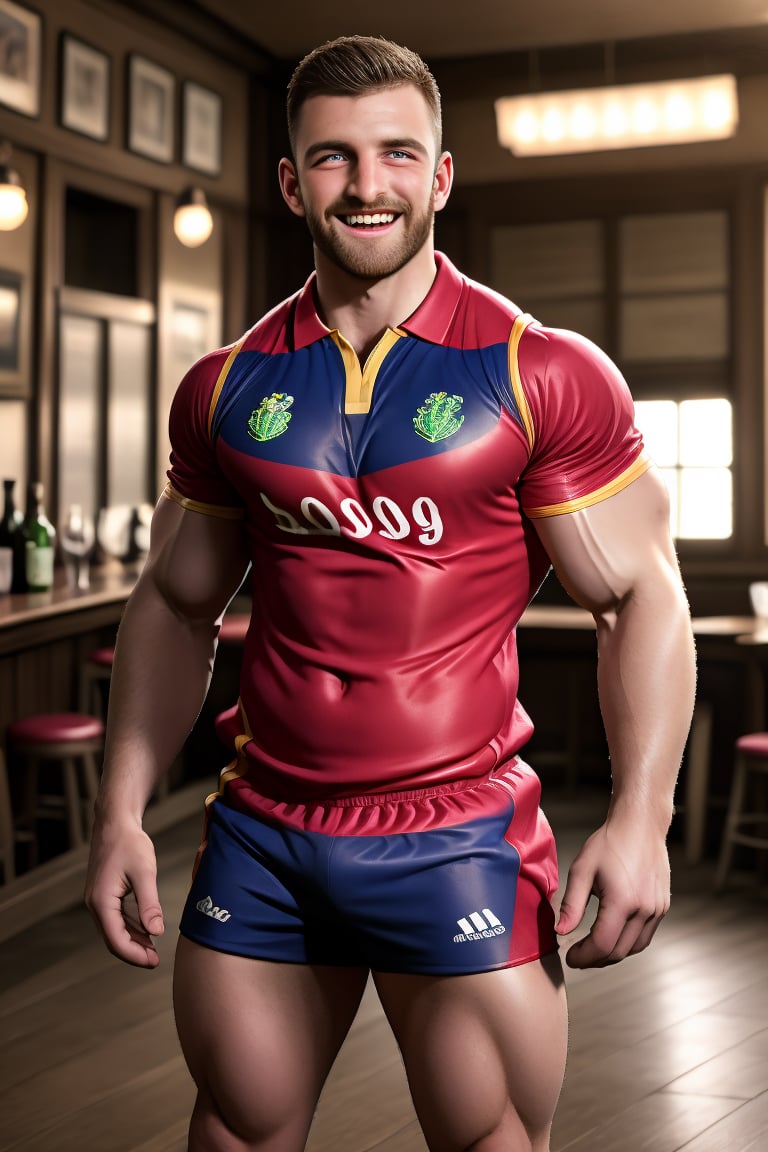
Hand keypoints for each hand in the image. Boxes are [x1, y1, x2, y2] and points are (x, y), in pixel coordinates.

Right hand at [84, 818, 164, 967]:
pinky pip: (116, 919)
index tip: (154, 962)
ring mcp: (98, 899)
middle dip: (134, 953)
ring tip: (153, 951)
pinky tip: (146, 932)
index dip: (135, 955)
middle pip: (113, 939)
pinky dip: (130, 929)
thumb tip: (156, 932)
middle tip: (156, 961)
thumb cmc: (129, 843)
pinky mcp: (104, 894)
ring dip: (133, 942)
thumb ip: (149, 904)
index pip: (116, 940)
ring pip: (114, 930)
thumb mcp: (144, 872)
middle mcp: (95, 904)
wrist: (115, 822)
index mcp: (101, 901)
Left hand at [554, 816, 670, 967]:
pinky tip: (612, 934)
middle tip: (578, 956)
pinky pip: (645, 935)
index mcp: (623, 901)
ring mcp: (657, 909)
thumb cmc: (609, 843)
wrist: (640, 825)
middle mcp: (644, 909)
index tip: (569, 956)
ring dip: (612, 953)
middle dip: (595, 959)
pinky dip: (627, 942)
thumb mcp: (582, 869)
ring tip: (593, 949)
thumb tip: (561, 931)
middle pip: (619, 951)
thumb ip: (571, 904)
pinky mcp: (662, 906)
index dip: (584, 957)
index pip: (602, 945)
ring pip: (634, 947)